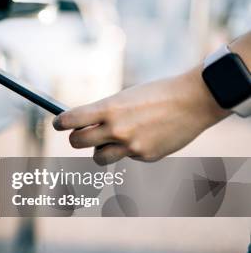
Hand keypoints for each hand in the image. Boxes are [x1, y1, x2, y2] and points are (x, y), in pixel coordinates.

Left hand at [52, 67, 229, 164]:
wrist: (193, 100)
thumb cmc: (156, 94)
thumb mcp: (124, 98)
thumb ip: (104, 112)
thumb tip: (81, 125)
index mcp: (109, 108)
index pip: (70, 121)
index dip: (60, 123)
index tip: (58, 124)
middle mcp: (116, 129)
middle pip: (77, 143)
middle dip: (76, 139)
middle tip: (80, 134)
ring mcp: (131, 146)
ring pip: (98, 157)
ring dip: (100, 149)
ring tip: (112, 138)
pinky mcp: (145, 156)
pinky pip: (126, 157)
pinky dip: (129, 149)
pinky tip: (146, 136)